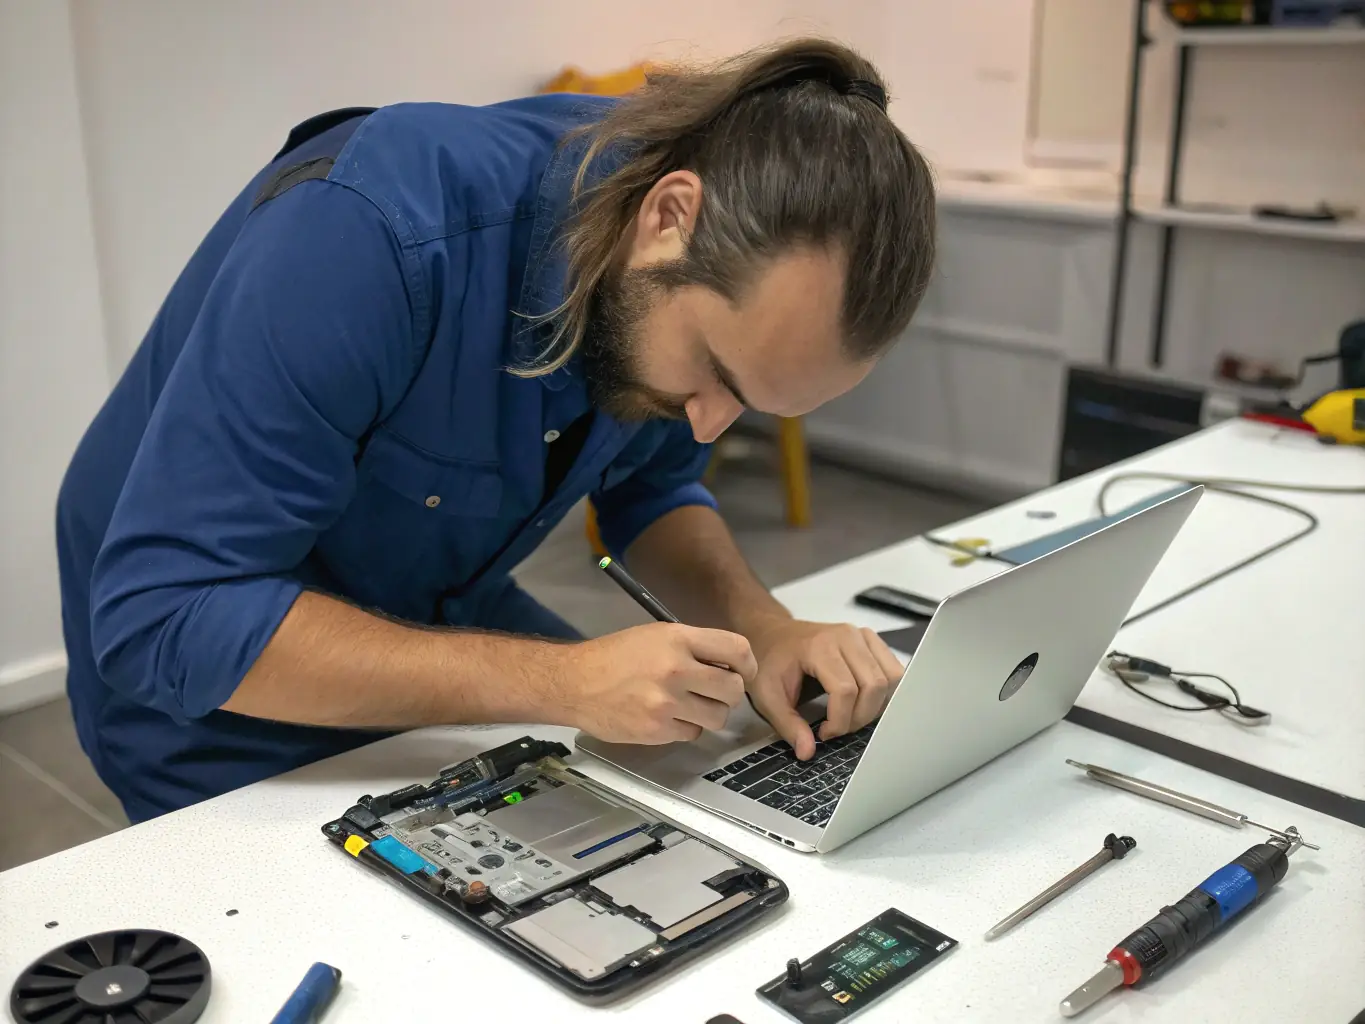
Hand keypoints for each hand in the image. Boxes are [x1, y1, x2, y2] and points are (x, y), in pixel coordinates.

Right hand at [558, 622, 755, 744]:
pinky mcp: (658, 730)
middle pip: (734, 689)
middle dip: (729, 692)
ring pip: (718, 716)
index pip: (738, 650)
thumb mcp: (656, 635)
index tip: (742, 671)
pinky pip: (693, 733)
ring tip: (690, 704)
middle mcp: (677, 669)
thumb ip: (693, 647)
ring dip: (709, 712)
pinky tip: (667, 716)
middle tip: (714, 691)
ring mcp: (667, 703)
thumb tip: (730, 665)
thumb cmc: (616, 655)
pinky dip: (685, 727)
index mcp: (678, 639)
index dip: (747, 664)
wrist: (575, 682)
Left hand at [747, 620, 902, 759]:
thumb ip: (788, 725)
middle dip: (859, 717)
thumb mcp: (768, 696)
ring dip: (875, 707)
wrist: (773, 634)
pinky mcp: (871, 641)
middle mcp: (846, 636)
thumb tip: (807, 752)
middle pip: (873, 686)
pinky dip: (885, 693)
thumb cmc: (770, 662)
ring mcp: (861, 636)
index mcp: (819, 646)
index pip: (846, 690)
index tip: (823, 733)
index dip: (839, 720)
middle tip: (838, 727)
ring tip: (850, 715)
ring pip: (889, 679)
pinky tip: (863, 702)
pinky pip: (893, 670)